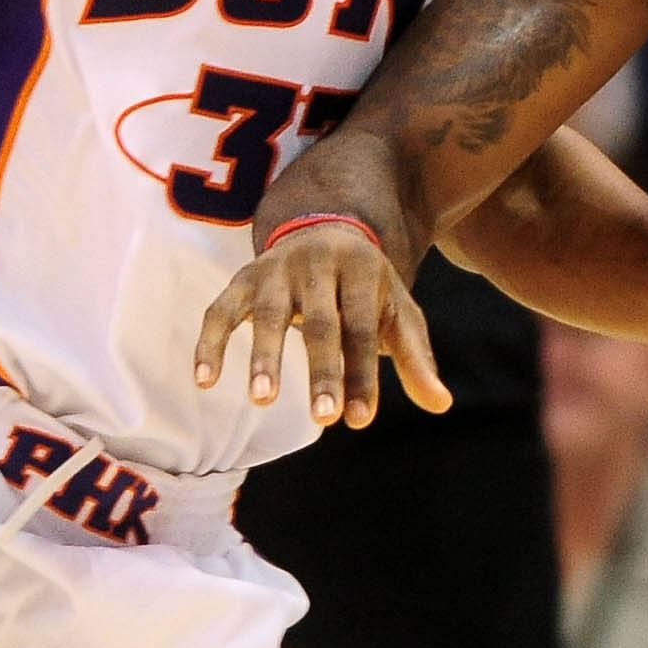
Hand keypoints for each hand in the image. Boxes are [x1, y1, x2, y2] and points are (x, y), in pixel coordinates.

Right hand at [194, 217, 450, 429]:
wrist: (323, 227)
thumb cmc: (366, 287)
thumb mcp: (396, 313)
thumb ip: (415, 358)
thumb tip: (442, 405)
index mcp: (361, 270)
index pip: (361, 328)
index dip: (362, 374)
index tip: (360, 420)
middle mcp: (316, 265)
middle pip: (320, 323)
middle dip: (321, 371)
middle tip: (324, 418)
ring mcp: (275, 271)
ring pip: (267, 315)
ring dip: (264, 357)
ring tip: (263, 400)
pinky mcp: (242, 279)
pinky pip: (220, 311)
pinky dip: (211, 342)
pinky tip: (204, 380)